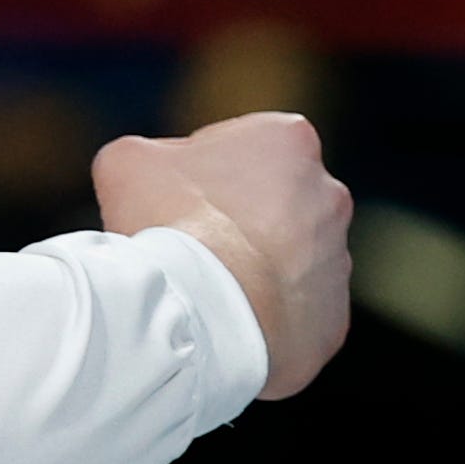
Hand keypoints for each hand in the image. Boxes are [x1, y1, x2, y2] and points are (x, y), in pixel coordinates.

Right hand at [94, 111, 352, 400]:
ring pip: (289, 262)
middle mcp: (329, 195)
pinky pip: (296, 316)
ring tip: (209, 290)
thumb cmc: (167, 226)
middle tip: (191, 245)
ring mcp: (338, 261)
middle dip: (239, 220)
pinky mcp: (332, 319)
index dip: (201, 172)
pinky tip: (228, 323)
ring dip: (255, 271)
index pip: (243, 147)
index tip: (174, 198)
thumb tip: (149, 169)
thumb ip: (146, 152)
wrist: (199, 315)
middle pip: (274, 204)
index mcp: (290, 140)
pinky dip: (265, 319)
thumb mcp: (126, 162)